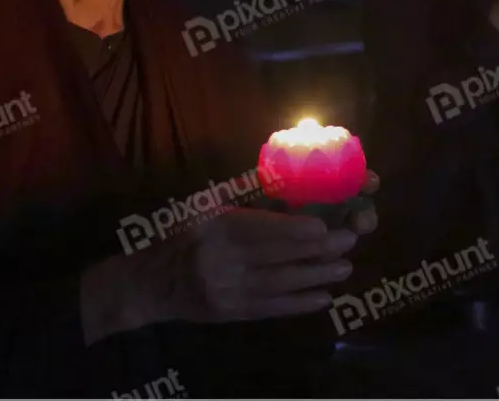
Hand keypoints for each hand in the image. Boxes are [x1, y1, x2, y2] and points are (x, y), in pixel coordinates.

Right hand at [82, 209, 355, 342]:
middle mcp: (220, 260)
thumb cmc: (183, 235)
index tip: (324, 226)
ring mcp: (225, 290)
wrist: (149, 282)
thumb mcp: (206, 208)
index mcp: (215, 226)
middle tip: (349, 241)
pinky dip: (299, 304)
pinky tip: (323, 298)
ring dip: (315, 276)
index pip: (262, 229)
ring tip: (345, 268)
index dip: (295, 230)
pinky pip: (270, 308)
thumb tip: (291, 183)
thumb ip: (245, 199)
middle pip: (276, 256)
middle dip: (317, 251)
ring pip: (279, 283)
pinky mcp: (229, 313)